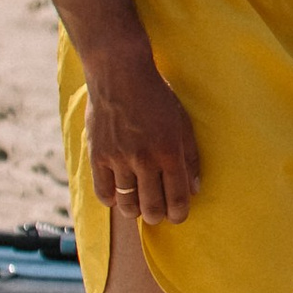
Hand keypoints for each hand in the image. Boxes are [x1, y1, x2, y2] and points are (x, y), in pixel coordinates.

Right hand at [84, 49, 200, 225]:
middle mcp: (144, 159)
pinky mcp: (97, 156)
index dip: (179, 213)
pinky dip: (113, 199)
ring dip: (135, 210)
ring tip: (138, 206)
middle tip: (158, 214)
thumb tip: (194, 189)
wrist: (121, 75)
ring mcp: (118, 159)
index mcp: (169, 152)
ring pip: (127, 204)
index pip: (177, 198)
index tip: (178, 216)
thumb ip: (190, 157)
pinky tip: (119, 194)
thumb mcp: (182, 123)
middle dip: (158, 216)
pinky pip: (103, 193)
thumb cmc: (156, 97)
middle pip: (151, 208)